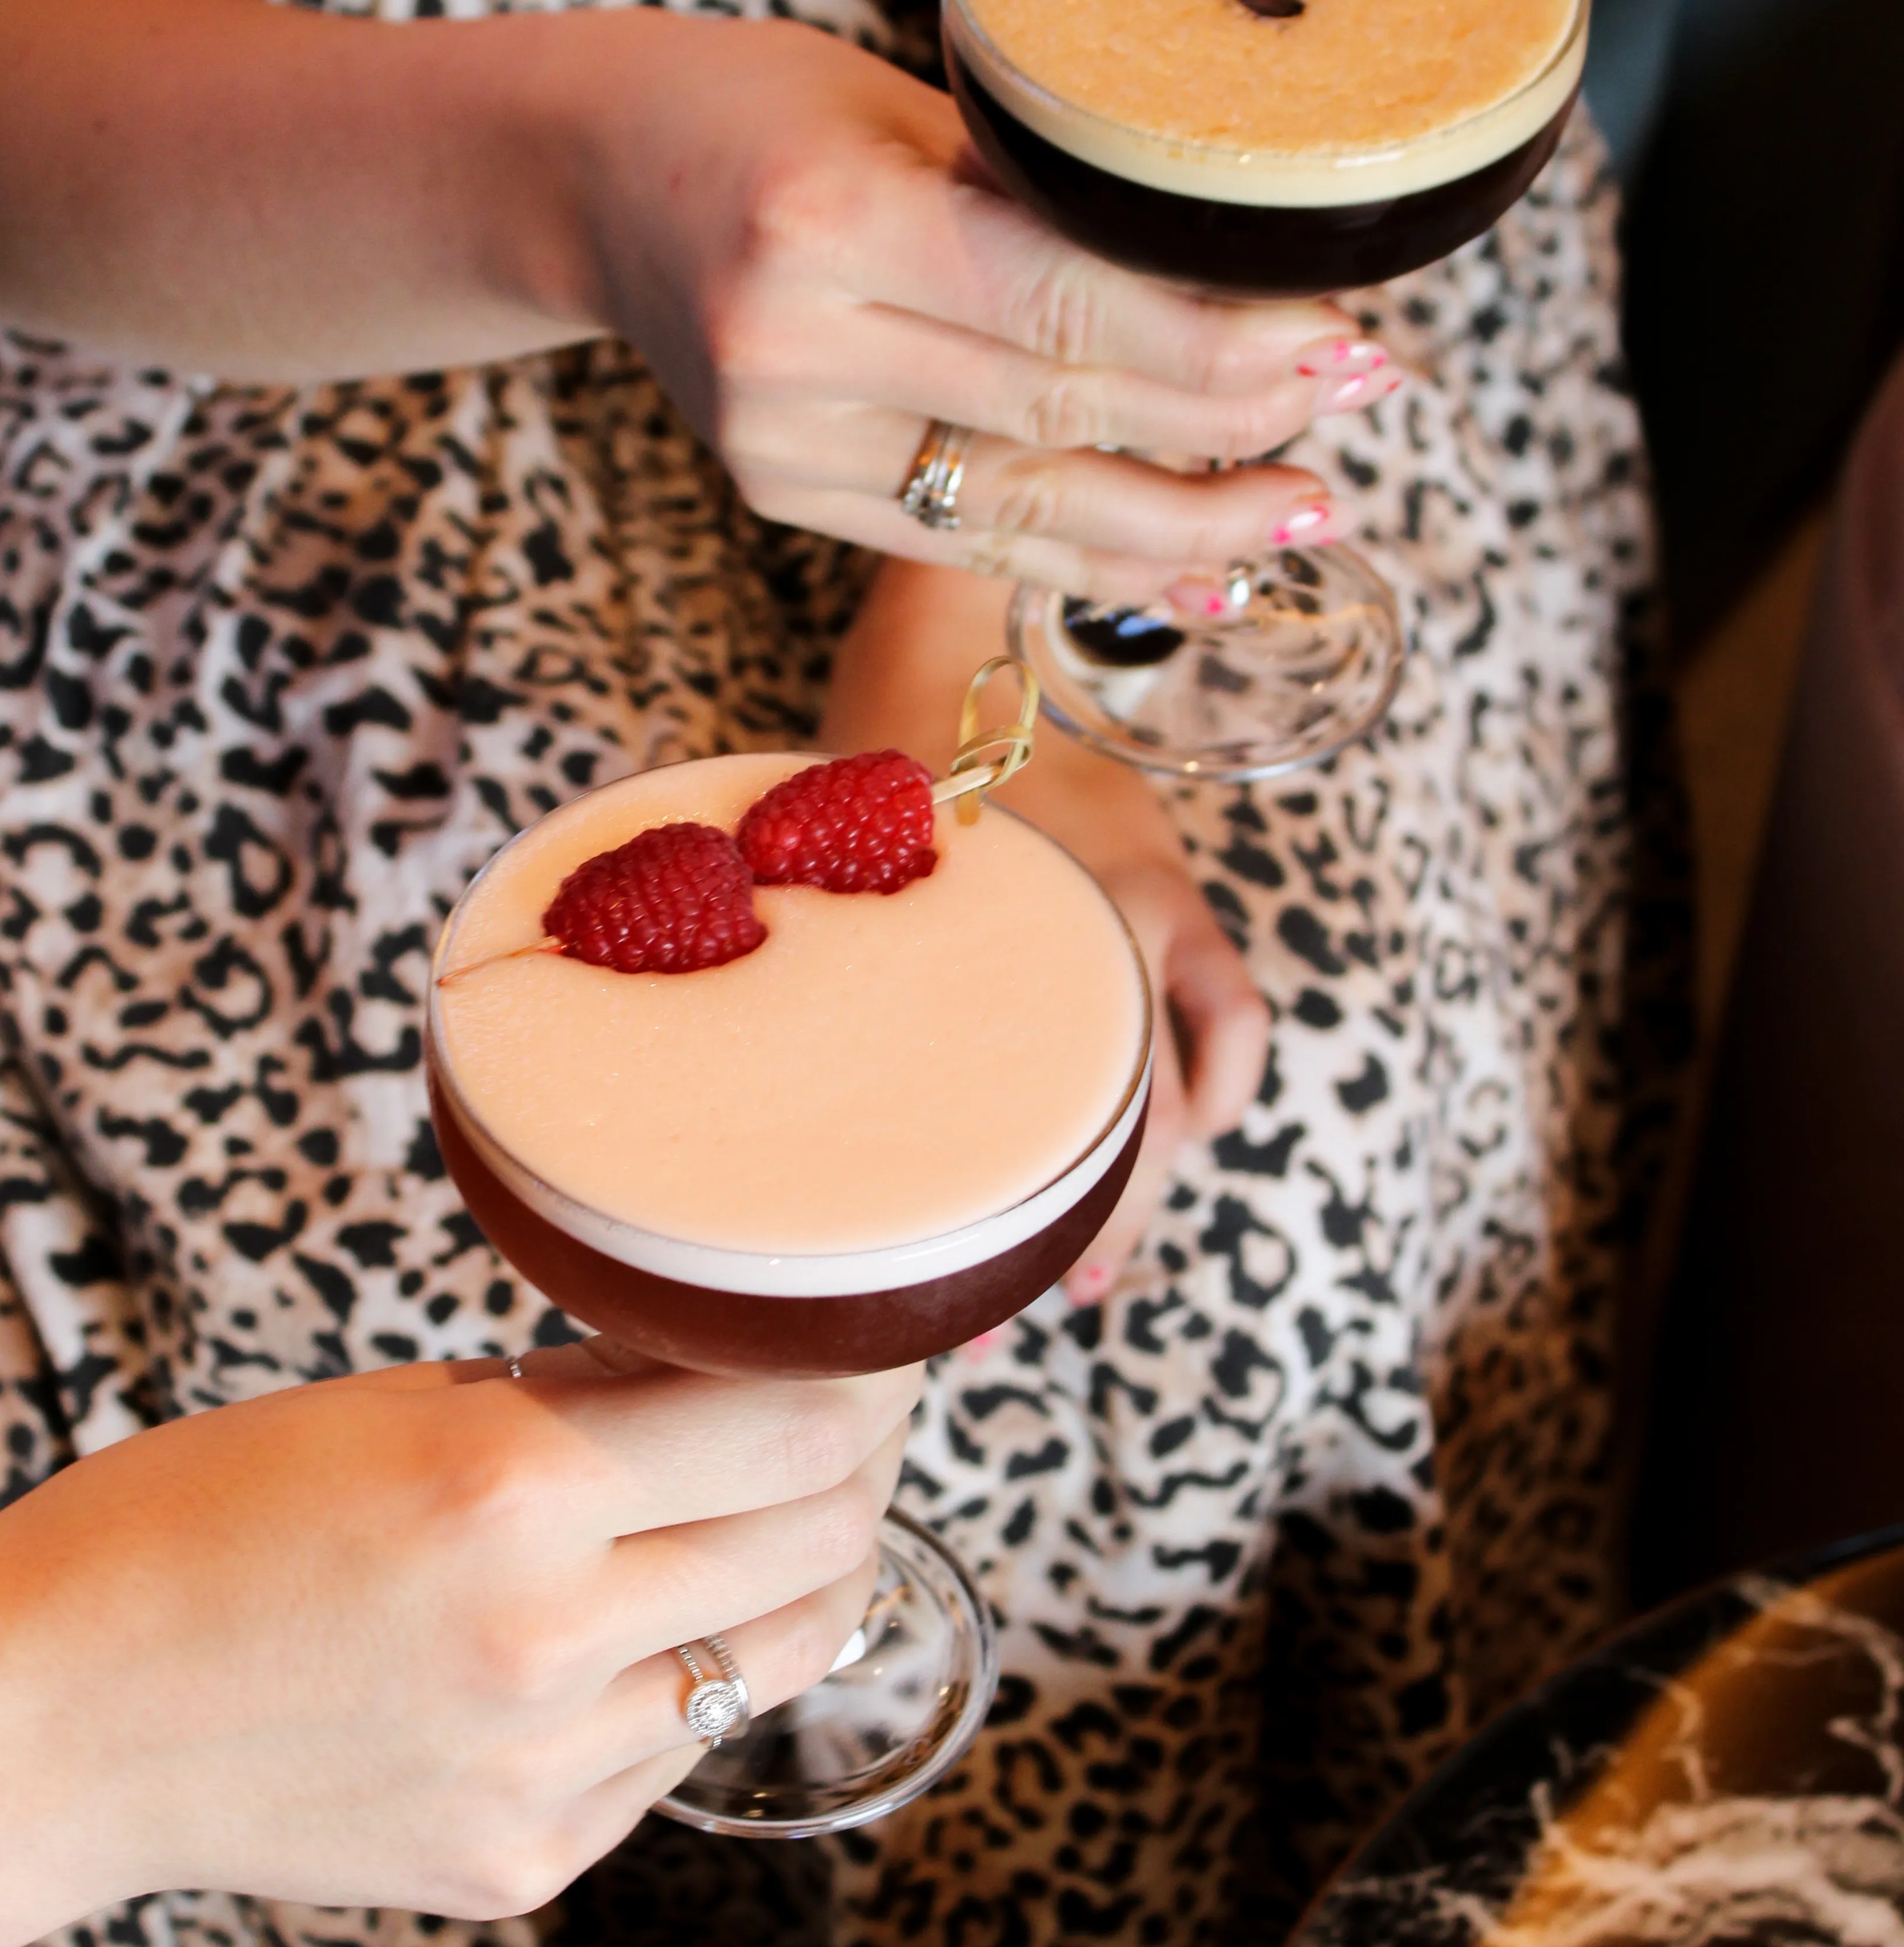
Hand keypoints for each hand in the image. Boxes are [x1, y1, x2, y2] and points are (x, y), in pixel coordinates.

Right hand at [0, 1350, 920, 1946]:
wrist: (50, 1723)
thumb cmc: (190, 1529)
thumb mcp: (389, 1411)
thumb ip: (575, 1400)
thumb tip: (730, 1372)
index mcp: (507, 1492)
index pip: (795, 1427)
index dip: (860, 1374)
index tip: (871, 1339)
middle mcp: (546, 1641)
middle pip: (820, 1542)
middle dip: (859, 1467)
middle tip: (851, 1419)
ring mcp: (542, 1770)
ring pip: (775, 1659)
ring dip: (799, 1577)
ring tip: (774, 1518)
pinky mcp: (526, 1862)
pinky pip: (674, 1755)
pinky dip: (684, 1680)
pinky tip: (629, 1630)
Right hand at [578, 15, 1396, 603]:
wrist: (594, 178)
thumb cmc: (766, 108)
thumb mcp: (907, 107)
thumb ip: (1044, 203)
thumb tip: (1244, 284)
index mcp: (828, 220)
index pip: (1068, 304)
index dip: (1220, 342)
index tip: (1342, 341)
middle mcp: (794, 349)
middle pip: (1062, 409)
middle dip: (1229, 426)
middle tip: (1357, 417)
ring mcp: (781, 441)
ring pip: (1026, 504)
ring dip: (1181, 523)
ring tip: (1303, 515)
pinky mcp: (784, 494)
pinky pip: (968, 538)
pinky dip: (1090, 558)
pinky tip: (1194, 573)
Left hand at [819, 563, 1268, 1296]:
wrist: (961, 628)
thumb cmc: (865, 745)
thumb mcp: (817, 864)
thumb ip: (789, 963)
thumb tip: (712, 1075)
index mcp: (1016, 927)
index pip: (1034, 1117)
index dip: (991, 1230)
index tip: (938, 1309)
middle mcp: (1104, 925)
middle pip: (1119, 1130)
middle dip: (1064, 1238)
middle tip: (995, 1318)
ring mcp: (1159, 916)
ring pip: (1180, 1099)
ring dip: (1139, 1195)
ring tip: (1084, 1281)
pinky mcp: (1183, 903)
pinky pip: (1233, 1025)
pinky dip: (1209, 1097)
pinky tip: (1174, 1149)